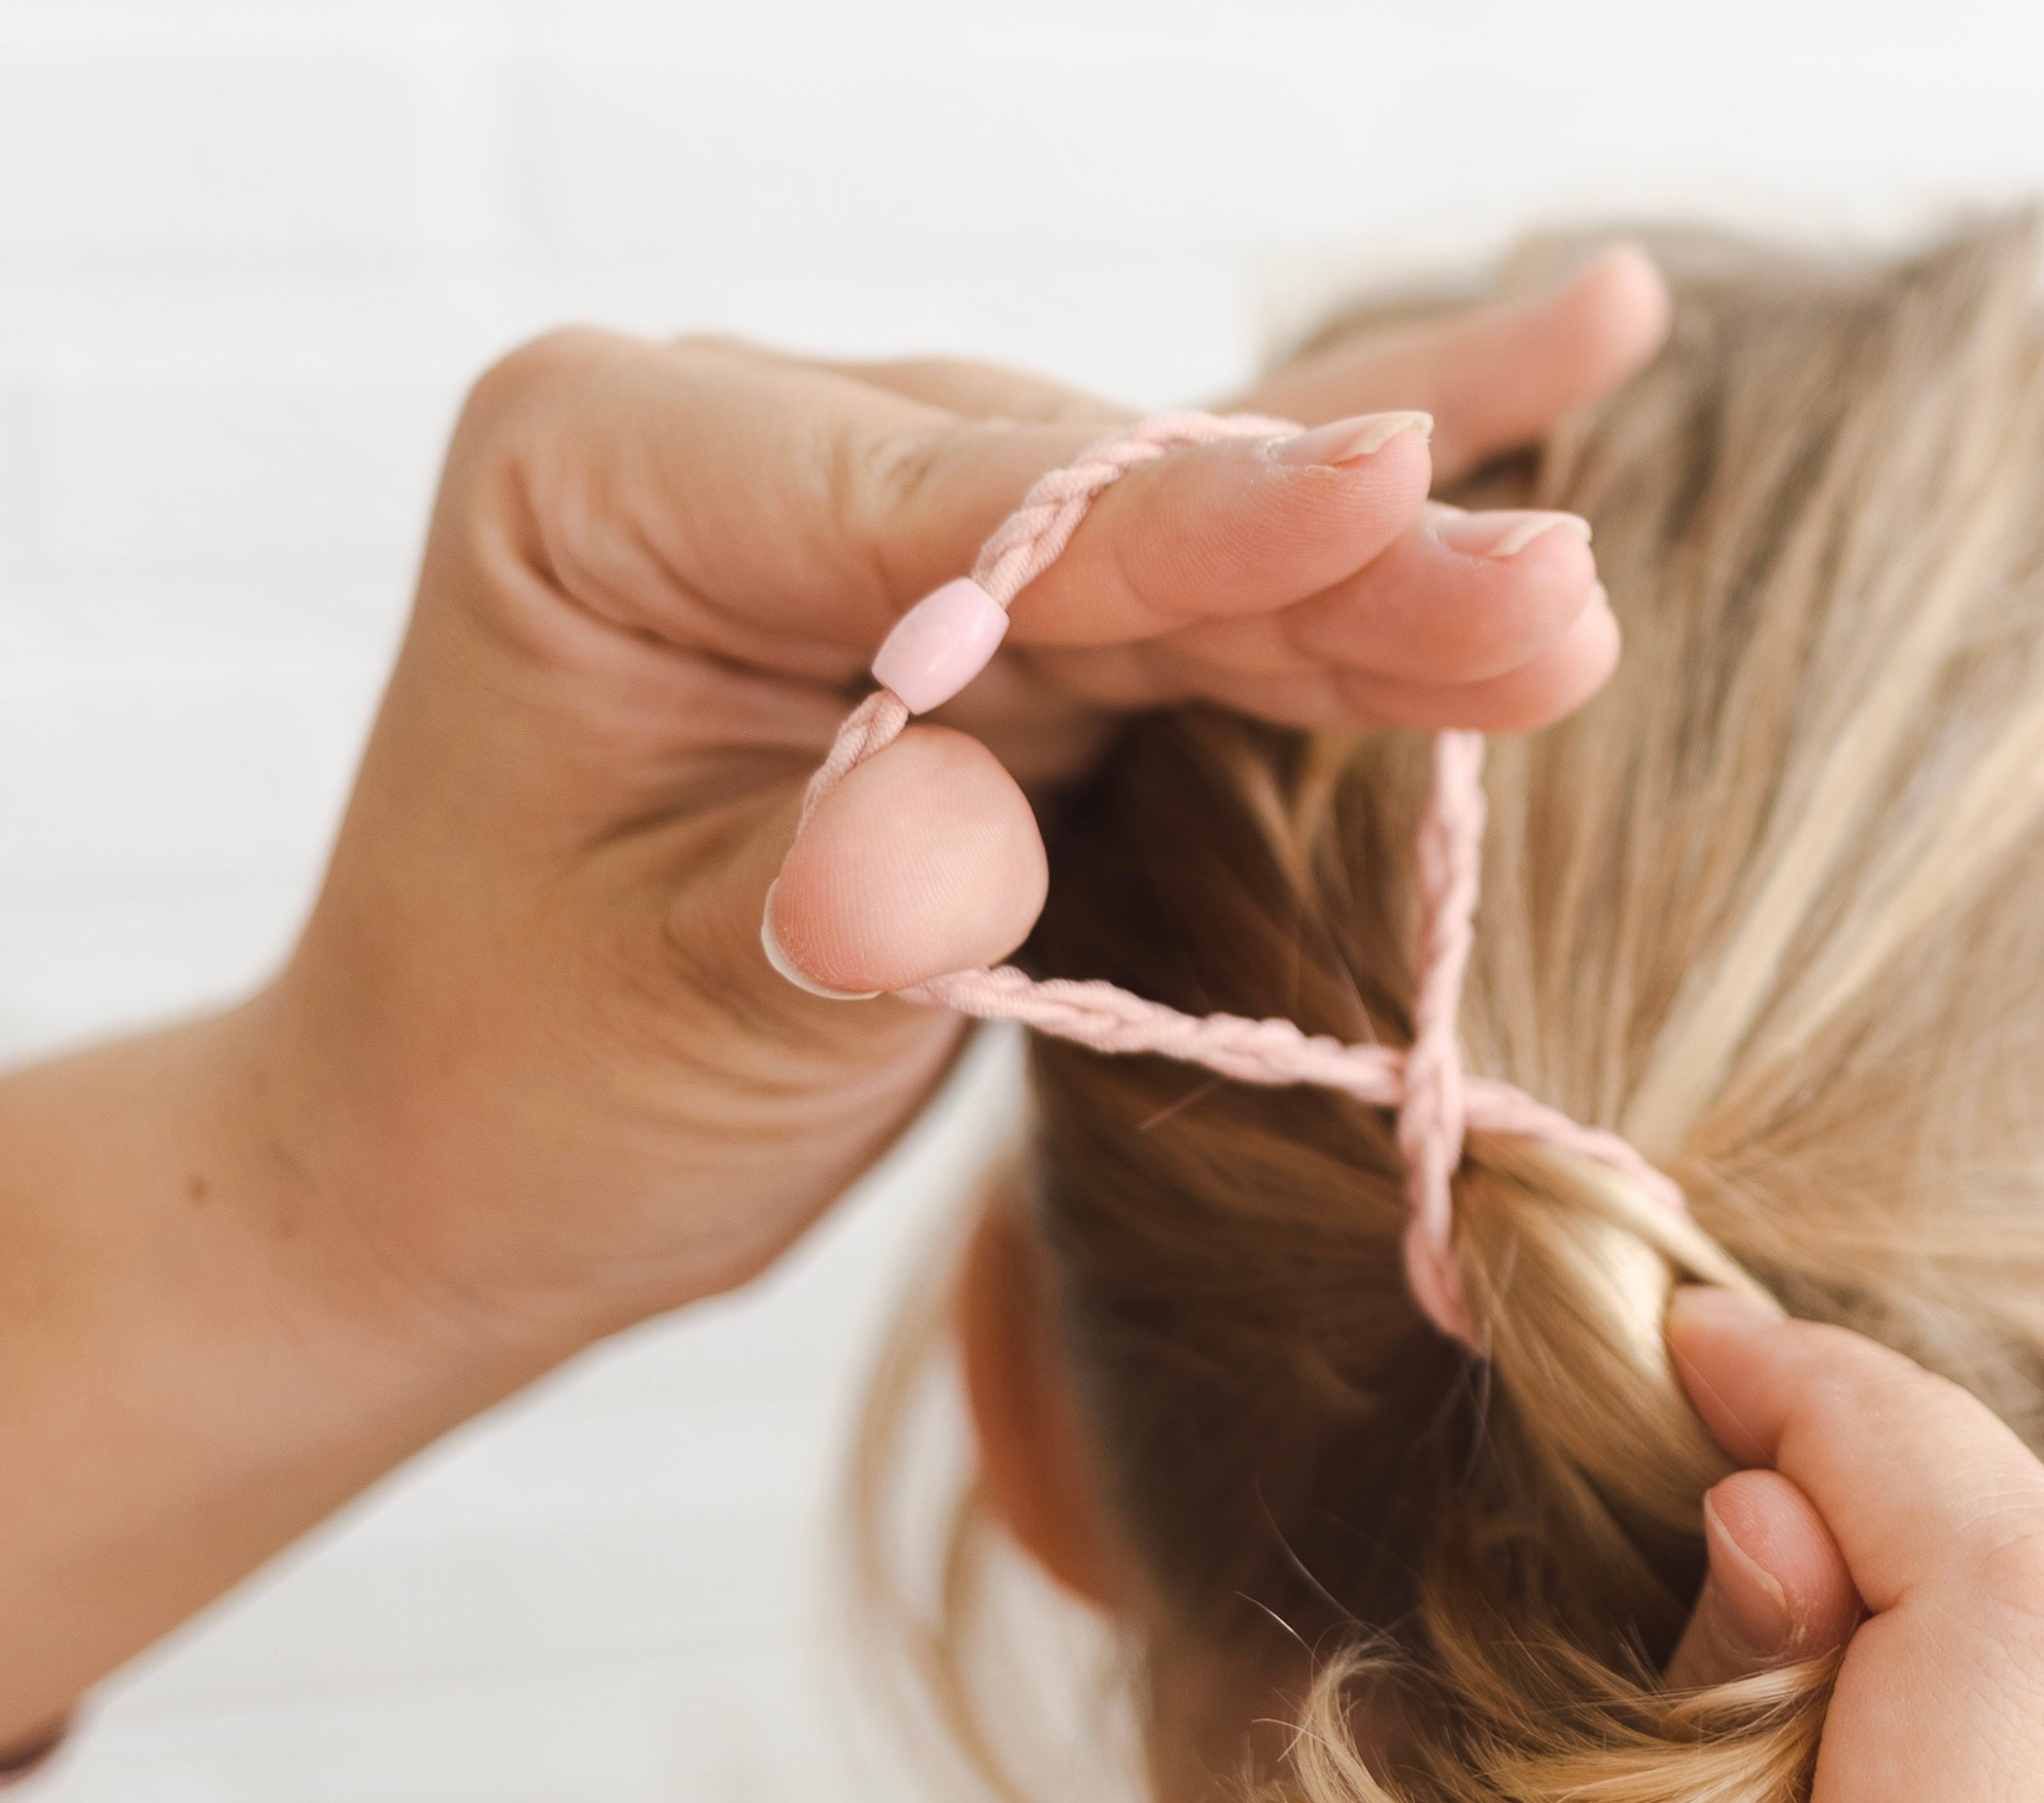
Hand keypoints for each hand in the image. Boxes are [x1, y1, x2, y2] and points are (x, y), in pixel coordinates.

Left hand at [267, 248, 1665, 1365]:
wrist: (468, 1173)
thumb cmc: (528, 1089)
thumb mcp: (681, 1000)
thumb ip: (853, 894)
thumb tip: (986, 832)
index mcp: (618, 478)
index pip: (959, 500)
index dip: (1190, 522)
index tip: (1394, 499)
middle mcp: (762, 458)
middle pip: (1102, 502)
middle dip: (1338, 558)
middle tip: (1562, 597)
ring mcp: (891, 537)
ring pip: (1182, 551)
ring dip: (1383, 589)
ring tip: (1574, 599)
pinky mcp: (993, 640)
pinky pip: (1195, 598)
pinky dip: (1344, 565)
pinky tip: (1531, 389)